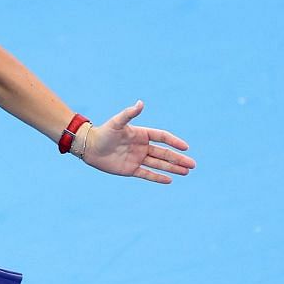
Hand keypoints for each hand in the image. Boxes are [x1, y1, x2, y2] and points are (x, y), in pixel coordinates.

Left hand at [77, 101, 195, 183]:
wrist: (90, 147)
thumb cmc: (104, 132)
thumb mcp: (117, 122)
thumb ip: (130, 113)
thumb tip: (141, 103)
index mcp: (142, 134)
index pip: (163, 137)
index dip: (174, 142)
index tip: (185, 148)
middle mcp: (142, 147)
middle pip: (165, 153)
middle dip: (178, 159)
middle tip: (192, 165)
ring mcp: (138, 158)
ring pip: (159, 164)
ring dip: (173, 168)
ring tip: (186, 172)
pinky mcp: (131, 169)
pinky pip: (147, 174)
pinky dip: (158, 177)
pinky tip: (170, 180)